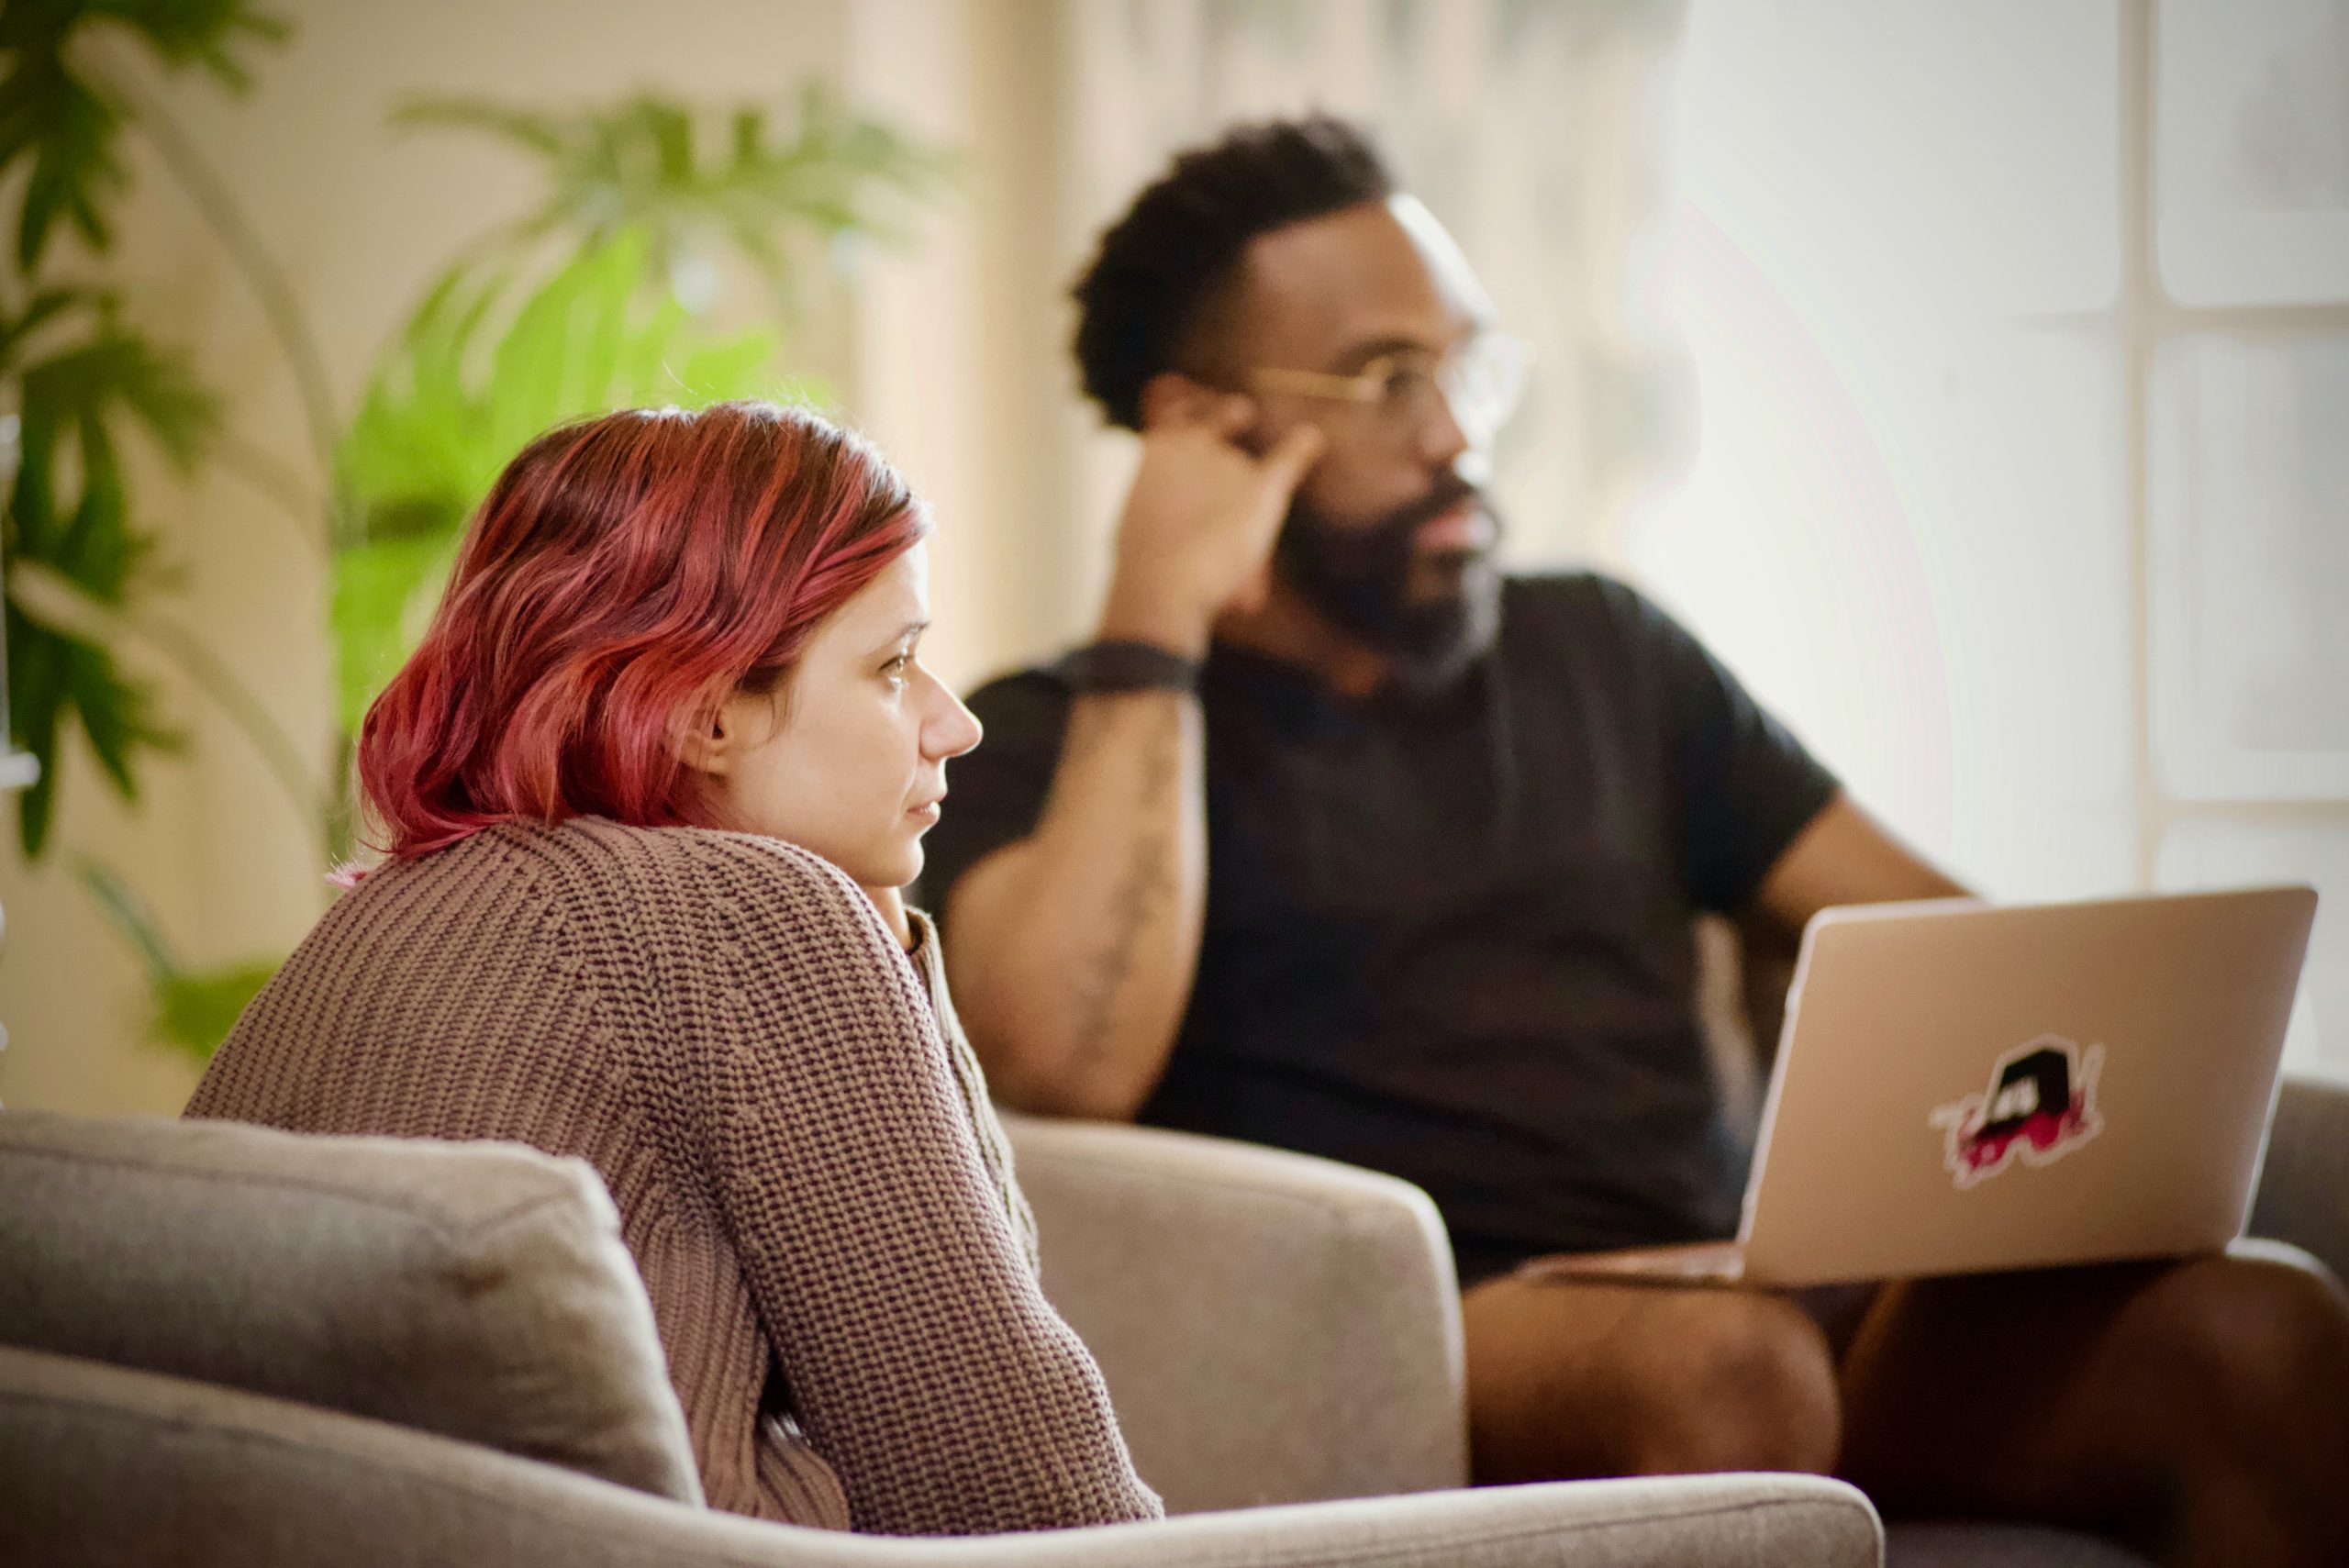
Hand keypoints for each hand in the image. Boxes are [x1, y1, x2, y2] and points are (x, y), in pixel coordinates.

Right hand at [1099, 398, 1324, 656]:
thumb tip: (1174, 523)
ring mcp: (1228, 464)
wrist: (1164, 578)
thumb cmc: (1145, 566)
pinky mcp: (1262, 487)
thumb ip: (1157, 512)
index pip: (1175, 421)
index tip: (1191, 408)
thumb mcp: (1137, 529)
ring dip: (1243, 492)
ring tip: (1236, 487)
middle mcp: (1193, 445)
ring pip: (1244, 472)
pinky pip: (1288, 457)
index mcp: (1157, 450)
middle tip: (1242, 411)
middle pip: (1216, 423)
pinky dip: (1301, 447)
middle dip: (1227, 416)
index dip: (1185, 415)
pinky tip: (1311, 440)